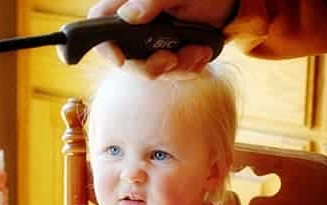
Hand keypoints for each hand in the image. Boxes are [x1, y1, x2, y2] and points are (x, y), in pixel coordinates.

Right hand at [88, 0, 236, 78]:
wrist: (228, 5)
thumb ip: (152, 0)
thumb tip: (128, 16)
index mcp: (128, 5)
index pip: (98, 24)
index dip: (102, 45)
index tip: (120, 59)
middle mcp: (134, 27)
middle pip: (124, 59)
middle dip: (149, 67)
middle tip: (172, 59)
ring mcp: (149, 44)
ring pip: (149, 70)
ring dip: (177, 68)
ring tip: (199, 50)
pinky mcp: (166, 57)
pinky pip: (170, 74)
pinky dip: (188, 69)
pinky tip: (202, 53)